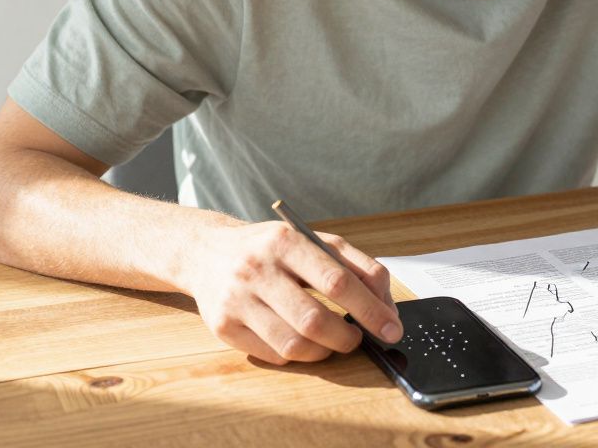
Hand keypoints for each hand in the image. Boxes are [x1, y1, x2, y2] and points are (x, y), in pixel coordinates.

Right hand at [186, 221, 401, 363]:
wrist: (206, 252)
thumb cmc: (272, 249)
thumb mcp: (315, 242)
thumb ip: (358, 266)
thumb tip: (387, 306)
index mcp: (285, 241)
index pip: (337, 282)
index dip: (370, 310)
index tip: (391, 328)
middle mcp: (257, 269)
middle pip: (314, 319)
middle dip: (347, 338)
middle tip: (358, 339)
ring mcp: (236, 300)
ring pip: (294, 344)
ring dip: (325, 351)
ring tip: (332, 342)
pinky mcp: (223, 327)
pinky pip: (273, 355)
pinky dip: (298, 355)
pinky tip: (302, 341)